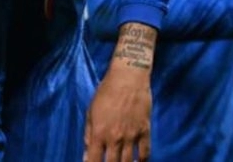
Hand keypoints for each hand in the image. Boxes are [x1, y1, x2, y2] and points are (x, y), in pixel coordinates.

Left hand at [85, 22, 155, 161]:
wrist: (128, 78)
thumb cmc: (105, 92)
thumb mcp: (90, 111)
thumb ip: (88, 134)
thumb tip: (87, 154)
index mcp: (99, 133)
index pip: (94, 160)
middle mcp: (115, 138)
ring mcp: (132, 136)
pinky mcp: (145, 131)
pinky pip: (145, 153)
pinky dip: (142, 161)